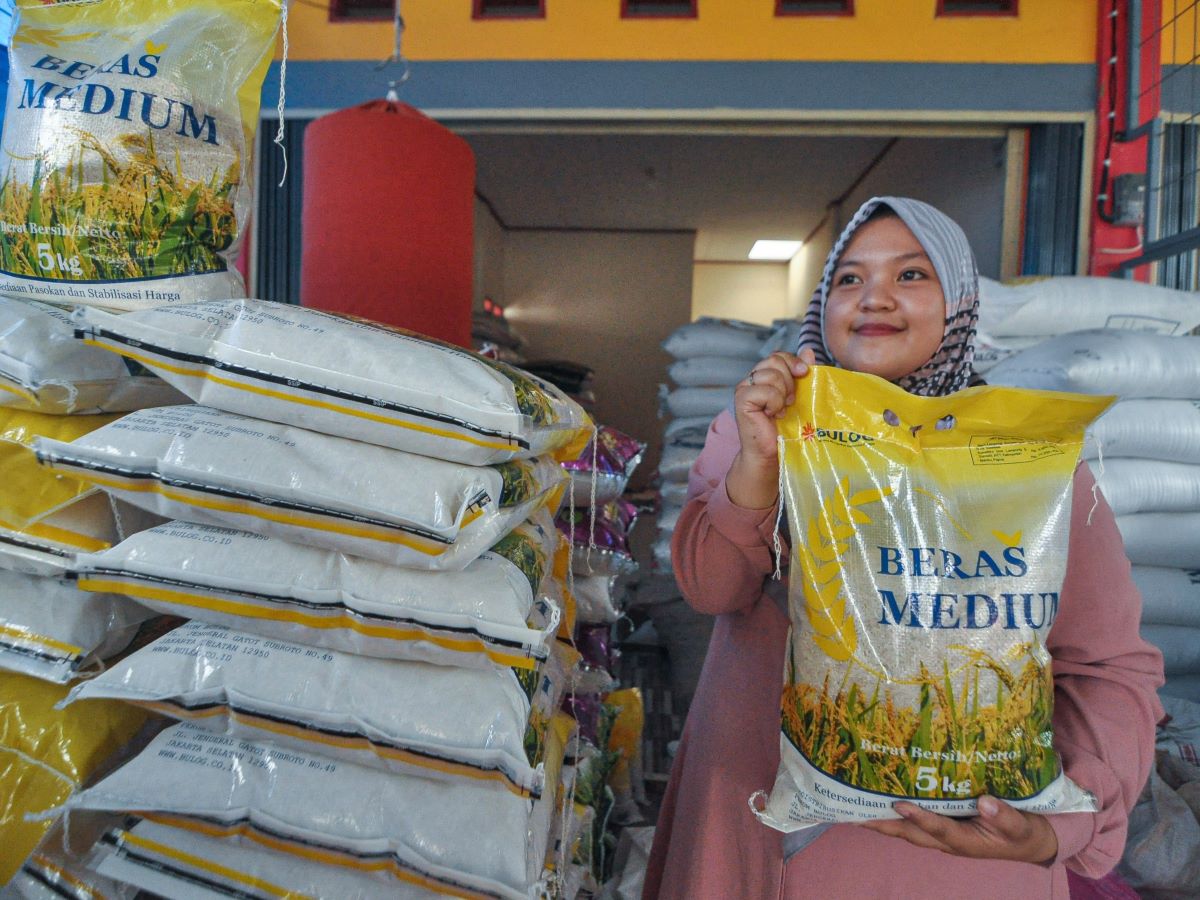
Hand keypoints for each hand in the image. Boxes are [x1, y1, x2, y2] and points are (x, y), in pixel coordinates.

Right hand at [725, 349, 816, 508]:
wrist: (771, 454)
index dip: (792, 362)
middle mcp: (751, 380)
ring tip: (780, 410)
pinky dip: (774, 402)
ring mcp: (744, 388)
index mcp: (763, 376)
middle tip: (790, 401)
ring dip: (782, 394)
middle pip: (774, 360)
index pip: (778, 355)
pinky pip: (765, 390)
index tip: (804, 374)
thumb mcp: (799, 396)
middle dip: (789, 380)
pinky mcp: (742, 400)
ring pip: (771, 375)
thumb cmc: (785, 428)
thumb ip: (801, 374)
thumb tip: (808, 351)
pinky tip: (771, 415)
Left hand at [861, 796, 1058, 865]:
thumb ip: (1006, 817)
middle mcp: (948, 840)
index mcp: (966, 841)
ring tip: (856, 808)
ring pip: (908, 830)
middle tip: (854, 812)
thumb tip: (986, 803)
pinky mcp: (944, 827)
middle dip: (883, 824)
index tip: (899, 804)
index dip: (919, 817)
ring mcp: (944, 835)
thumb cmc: (1024, 834)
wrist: (1028, 842)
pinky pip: (915, 822)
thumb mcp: (1022, 827)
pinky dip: (897, 815)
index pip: (938, 829)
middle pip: (911, 833)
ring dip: (884, 821)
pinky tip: (882, 802)